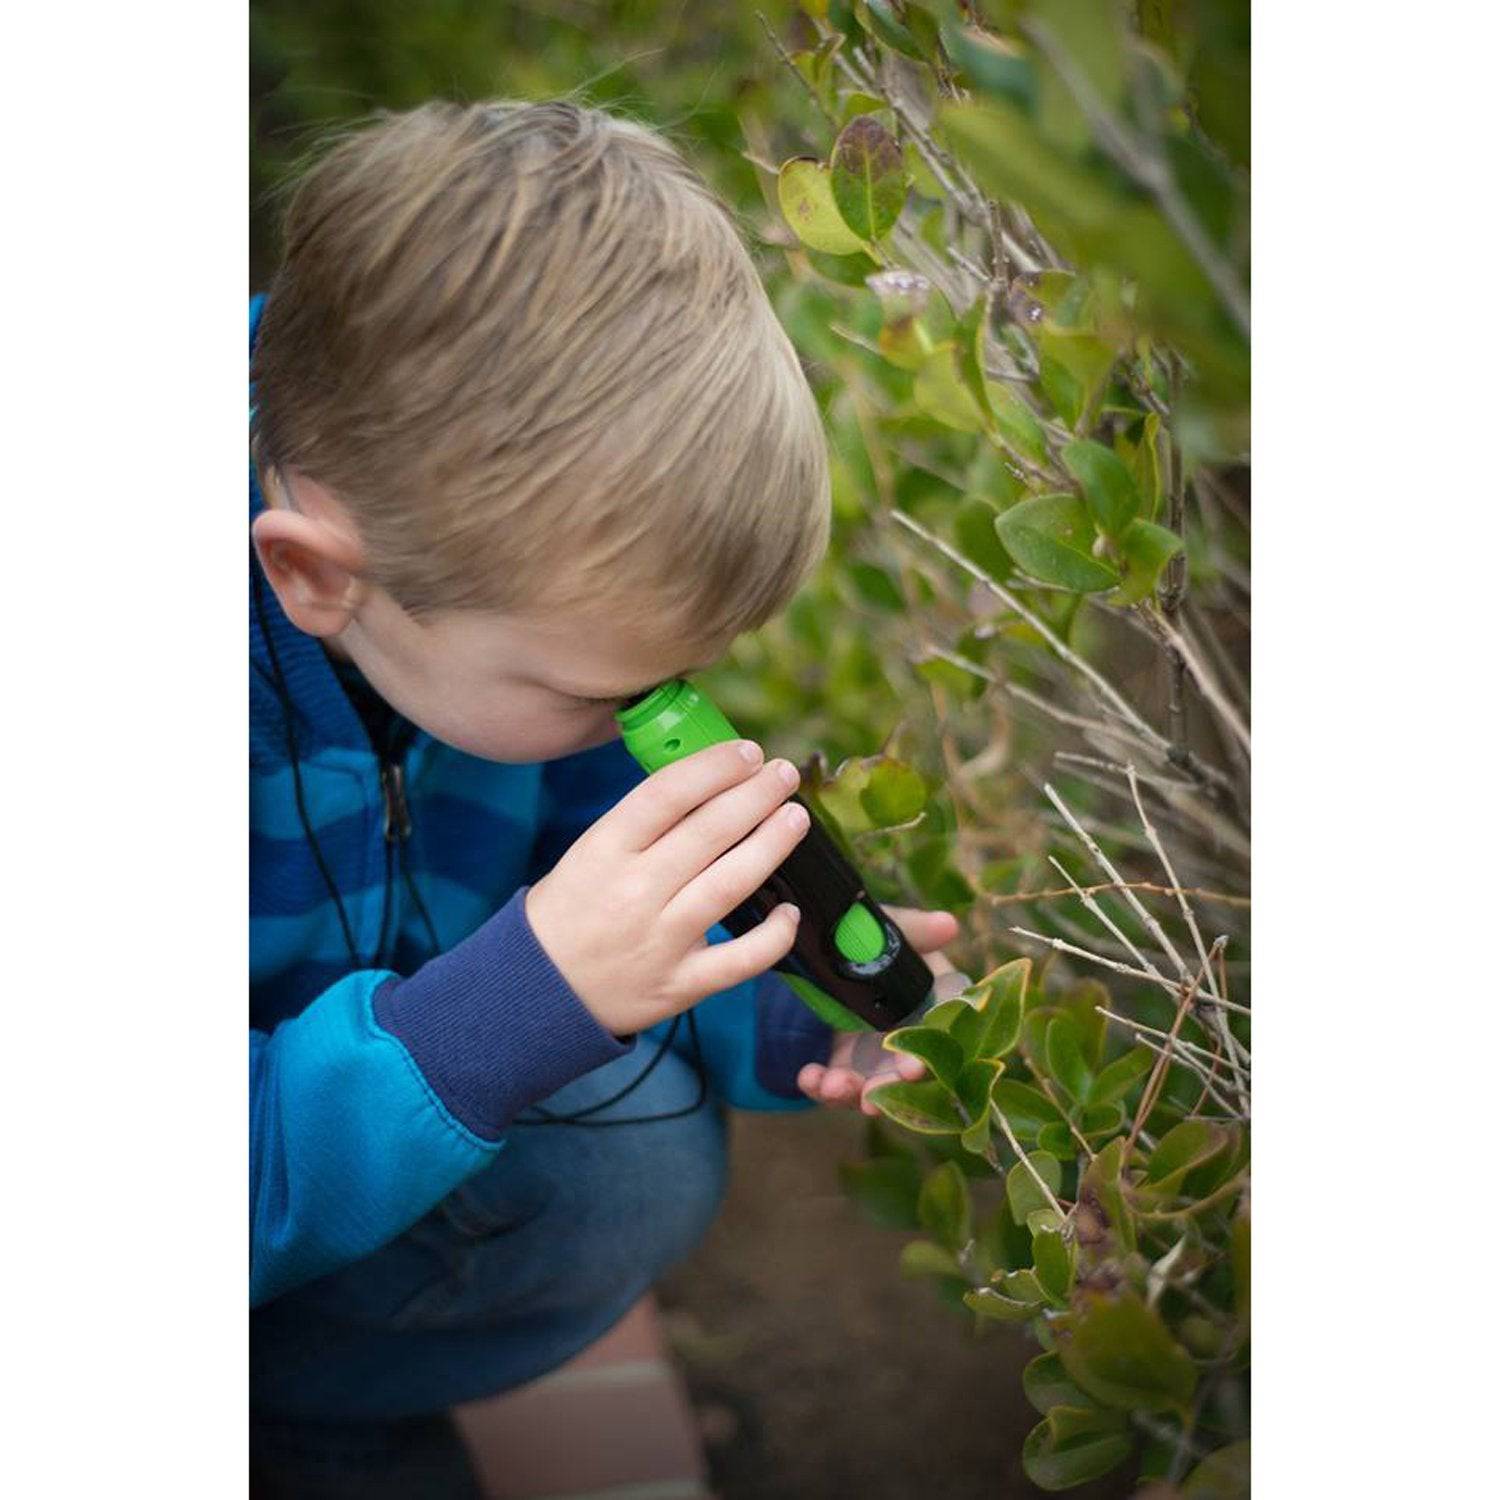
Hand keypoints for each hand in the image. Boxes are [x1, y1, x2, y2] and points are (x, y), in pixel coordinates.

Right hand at [526, 740, 810, 1035]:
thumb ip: (644, 823)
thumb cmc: (571, 910)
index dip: (716, 766)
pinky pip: (741, 959)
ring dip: (773, 845)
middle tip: (784, 774)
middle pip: (710, 831)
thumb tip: (714, 782)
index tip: (748, 753)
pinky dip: (774, 936)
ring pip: (731, 883)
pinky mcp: (680, 984)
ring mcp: (660, 940)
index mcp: (604, 850)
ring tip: (796, 819)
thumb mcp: (590, 853)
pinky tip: (791, 911)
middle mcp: (634, 892)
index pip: (668, 793)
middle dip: (757, 795)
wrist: (538, 991)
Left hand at [796, 906, 963, 1114]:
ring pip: (870, 1086)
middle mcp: (907, 1034)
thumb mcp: (884, 927)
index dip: (927, 1056)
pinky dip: (820, 1085)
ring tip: (828, 1085)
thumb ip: (914, 929)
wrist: (820, 941)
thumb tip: (948, 924)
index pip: (937, 1037)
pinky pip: (834, 1083)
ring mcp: (874, 1052)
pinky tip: (808, 1077)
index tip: (910, 1069)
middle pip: (904, 1073)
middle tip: (869, 1100)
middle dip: (888, 1090)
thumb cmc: (866, 932)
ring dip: (851, 1093)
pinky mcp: (843, 1061)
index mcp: (929, 1002)